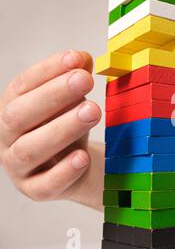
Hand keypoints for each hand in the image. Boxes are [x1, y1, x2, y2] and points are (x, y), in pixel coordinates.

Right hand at [0, 51, 101, 202]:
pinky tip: (82, 157)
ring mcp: (18, 166)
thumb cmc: (68, 128)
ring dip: (62, 128)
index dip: (48, 70)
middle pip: (20, 115)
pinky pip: (45, 185)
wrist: (75, 167)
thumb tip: (82, 58)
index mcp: (12, 107)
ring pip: (30, 149)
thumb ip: (75, 81)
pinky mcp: (35, 190)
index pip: (22, 86)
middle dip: (53, 95)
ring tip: (92, 111)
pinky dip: (63, 171)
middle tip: (85, 80)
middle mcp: (7, 136)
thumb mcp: (72, 103)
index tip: (76, 58)